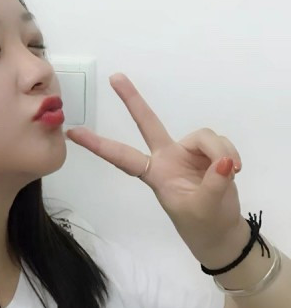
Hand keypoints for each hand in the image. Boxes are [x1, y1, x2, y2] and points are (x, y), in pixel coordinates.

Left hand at [64, 73, 244, 262]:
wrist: (221, 230)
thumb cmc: (202, 223)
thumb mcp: (204, 208)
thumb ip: (213, 184)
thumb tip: (222, 162)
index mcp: (154, 173)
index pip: (121, 157)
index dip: (98, 145)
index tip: (72, 132)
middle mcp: (166, 157)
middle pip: (147, 123)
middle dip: (132, 100)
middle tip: (115, 77)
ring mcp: (187, 152)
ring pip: (204, 136)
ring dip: (221, 152)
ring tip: (230, 173)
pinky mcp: (209, 150)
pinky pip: (221, 142)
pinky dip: (231, 155)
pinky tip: (235, 170)